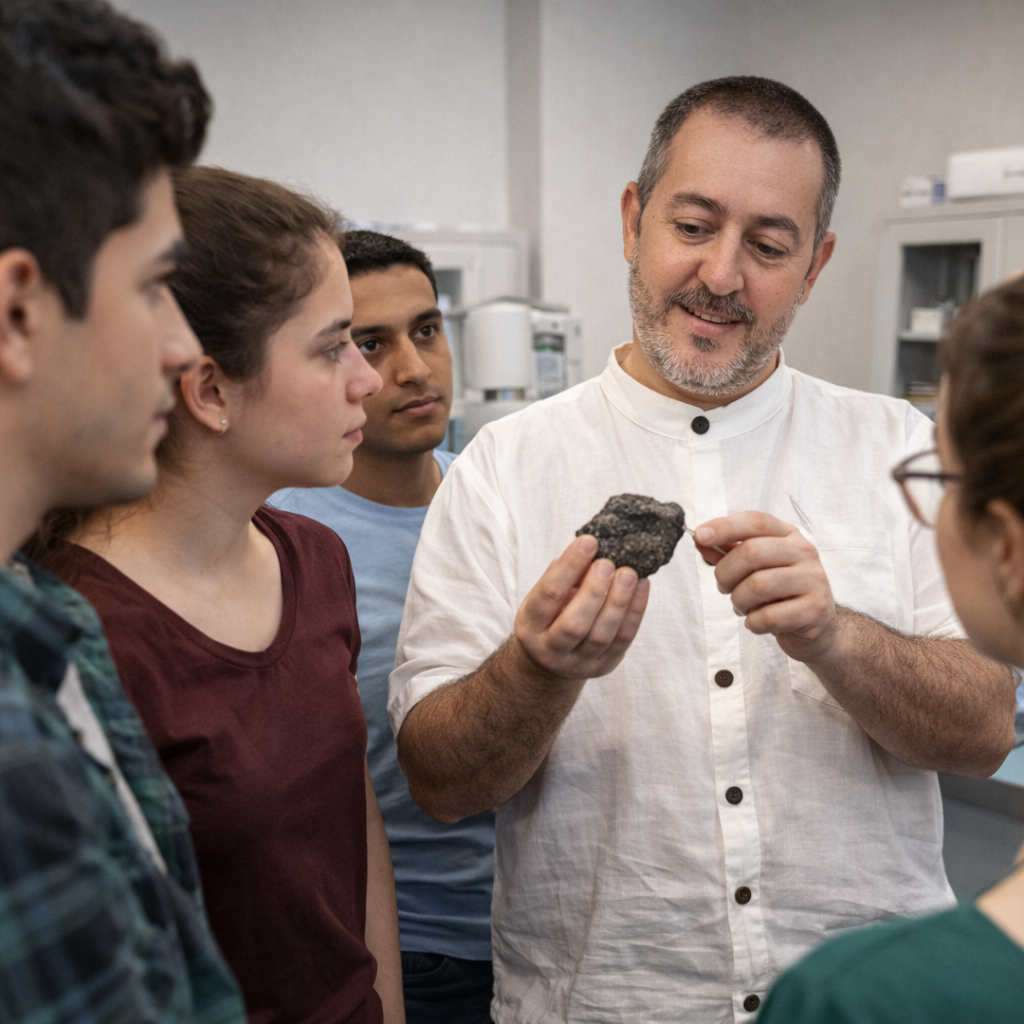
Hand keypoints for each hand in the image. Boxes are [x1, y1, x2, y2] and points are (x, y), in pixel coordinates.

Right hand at [513, 534, 650, 681]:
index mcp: (530, 626)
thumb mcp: (545, 595)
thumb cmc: (550, 615)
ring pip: (602, 635)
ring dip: (618, 601)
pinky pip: (622, 640)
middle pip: (575, 624)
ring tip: (629, 574)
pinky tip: (642, 588)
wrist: (550, 660)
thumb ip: (565, 575)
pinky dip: (635, 612)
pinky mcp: (603, 667)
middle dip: (594, 591)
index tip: (588, 542)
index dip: (569, 567)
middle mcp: (550, 649)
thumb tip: (592, 548)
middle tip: (607, 563)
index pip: (549, 594)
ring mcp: (578, 663)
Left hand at [694, 512, 838, 664]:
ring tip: (743, 606)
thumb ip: (728, 552)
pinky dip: (753, 622)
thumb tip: (700, 539)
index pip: (755, 521)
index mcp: (788, 535)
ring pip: (758, 586)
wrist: (818, 627)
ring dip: (738, 601)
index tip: (699, 536)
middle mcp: (804, 552)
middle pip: (751, 552)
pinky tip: (758, 621)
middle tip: (724, 587)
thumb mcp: (755, 568)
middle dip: (726, 574)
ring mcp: (813, 580)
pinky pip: (769, 616)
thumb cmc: (780, 593)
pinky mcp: (815, 610)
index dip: (724, 527)